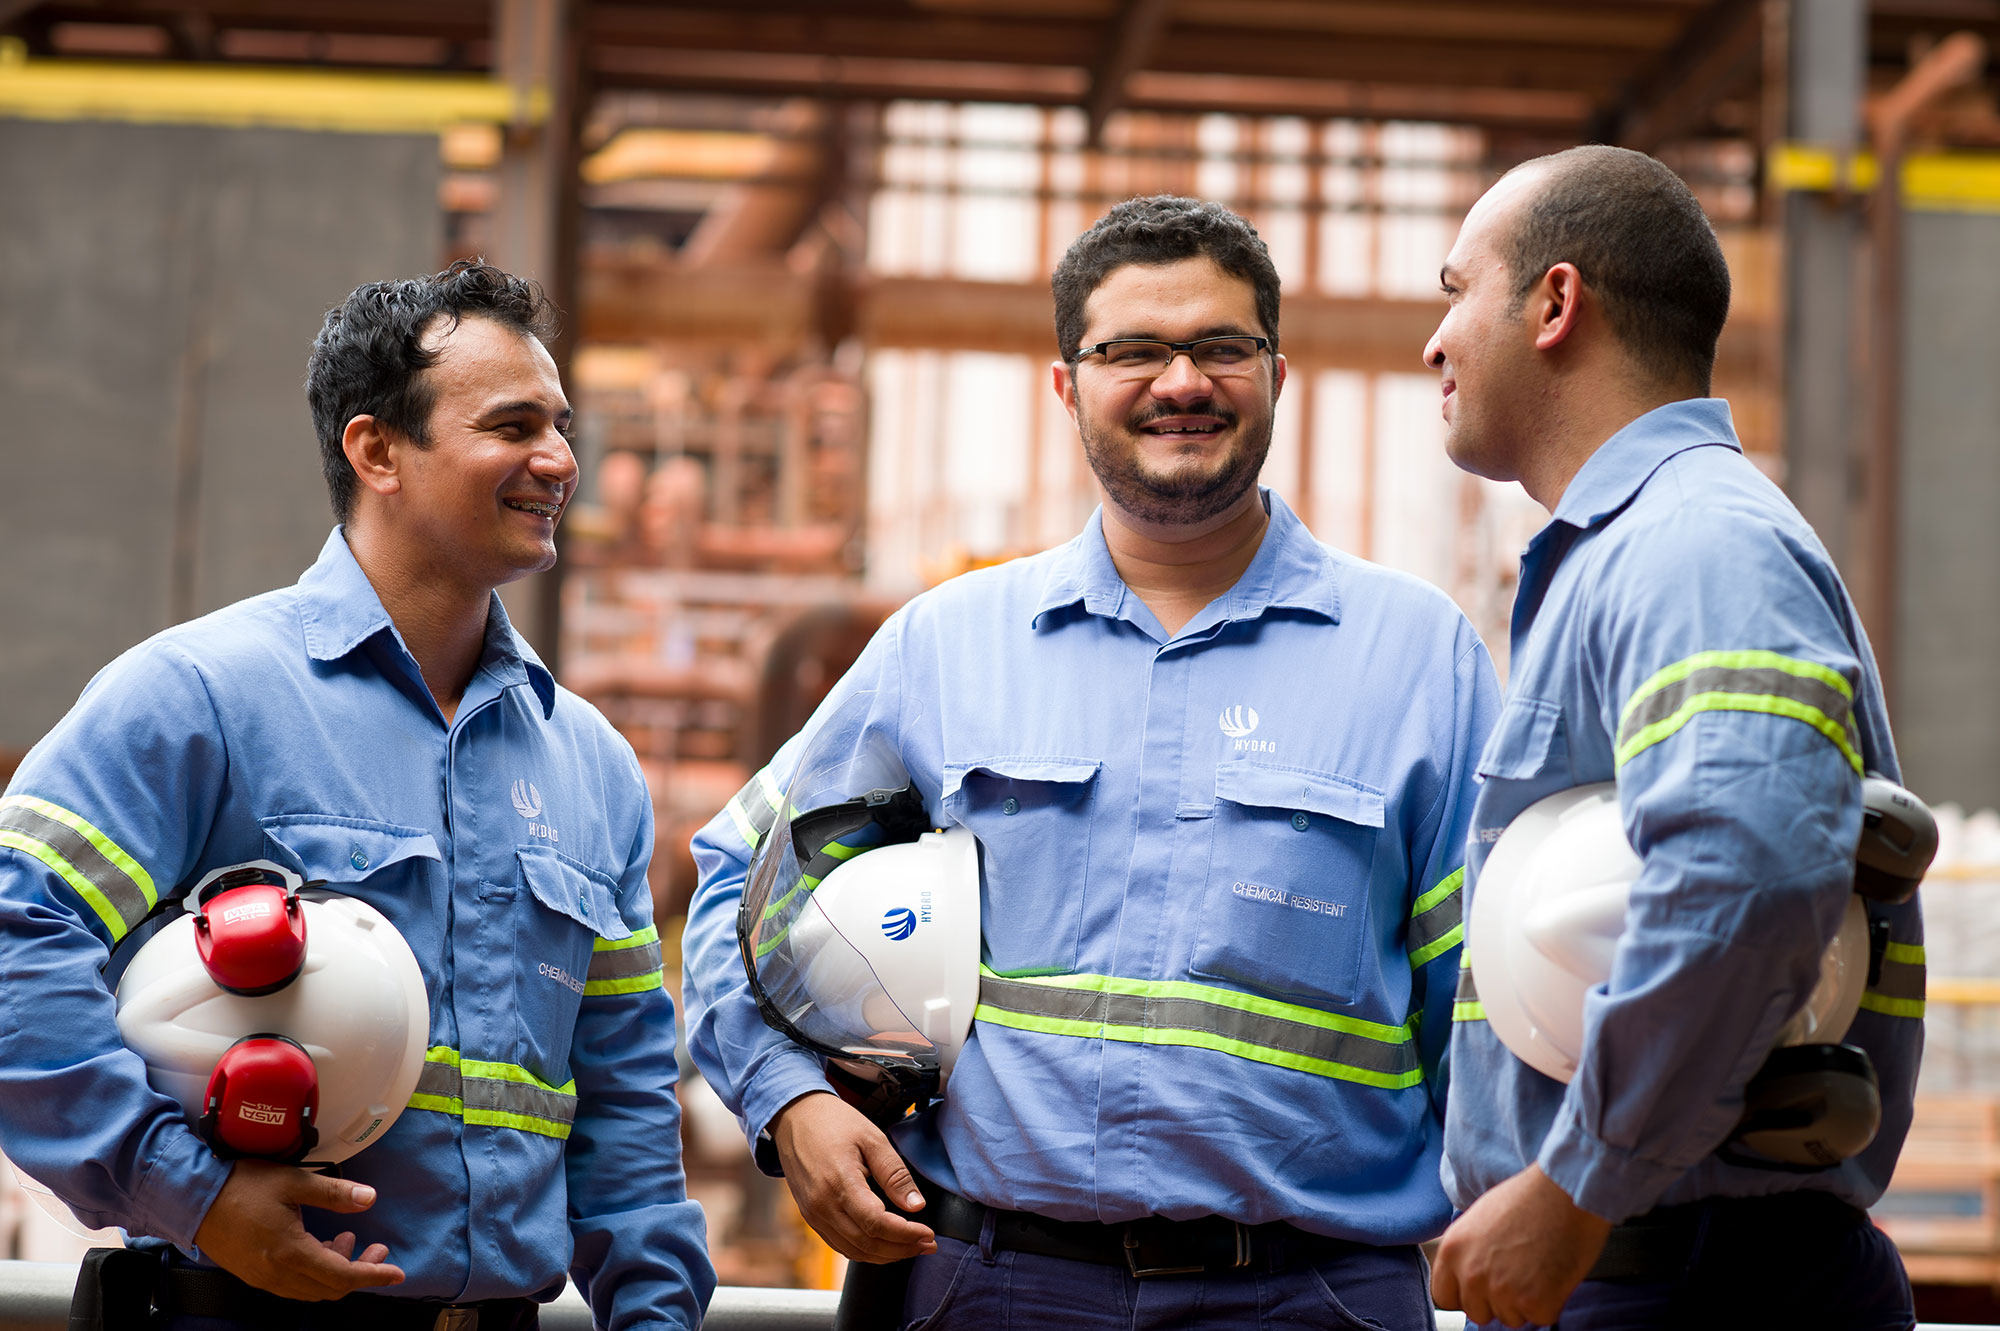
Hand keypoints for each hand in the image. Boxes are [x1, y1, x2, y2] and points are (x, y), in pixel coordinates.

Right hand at [192, 1159, 405, 1300]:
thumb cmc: (242, 1187)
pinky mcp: (253, 1274)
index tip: (397, 1273)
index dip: (373, 1275)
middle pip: (330, 1289)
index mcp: (292, 1254)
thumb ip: (335, 1193)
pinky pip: (293, 1285)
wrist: (192, 1199)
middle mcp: (278, 1274)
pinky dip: (315, 1272)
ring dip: (336, 1272)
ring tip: (346, 1240)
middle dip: (360, 1272)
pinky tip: (320, 1246)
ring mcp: (263, 1278)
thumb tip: (369, 1198)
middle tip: (376, 1248)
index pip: (343, 1276)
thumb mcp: (294, 1182)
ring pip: (311, 1290)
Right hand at [770, 1090, 937, 1263]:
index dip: (906, 1234)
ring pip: (854, 1251)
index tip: (928, 1234)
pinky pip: (840, 1245)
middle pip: (867, 1243)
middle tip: (928, 1244)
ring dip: (886, 1255)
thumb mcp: (872, 1138)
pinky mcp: (811, 1217)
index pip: (876, 1223)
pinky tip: (885, 1243)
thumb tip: (917, 1206)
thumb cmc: (834, 1122)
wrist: (795, 1117)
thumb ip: (894, 1174)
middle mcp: (822, 1205)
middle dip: (902, 1249)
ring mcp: (814, 1214)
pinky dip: (866, 1251)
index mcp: (839, 1182)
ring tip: (911, 1246)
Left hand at [1432, 1164, 1611, 1327]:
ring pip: (1510, 1318)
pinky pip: (1539, 1318)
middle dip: (1497, 1302)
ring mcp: (1502, 1291)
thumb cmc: (1527, 1199)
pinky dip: (1550, 1303)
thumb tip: (1468, 1281)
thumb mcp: (1478, 1220)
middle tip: (1518, 1276)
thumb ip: (1469, 1254)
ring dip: (1525, 1302)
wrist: (1565, 1191)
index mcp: (1452, 1250)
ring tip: (1538, 1268)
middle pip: (1476, 1313)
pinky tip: (1554, 1274)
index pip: (1445, 1296)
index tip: (1482, 1291)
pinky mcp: (1535, 1302)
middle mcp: (1471, 1274)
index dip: (1466, 1296)